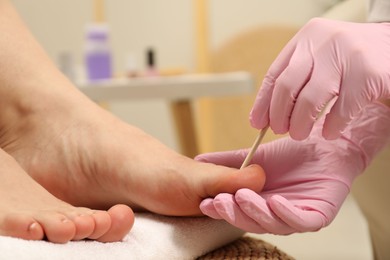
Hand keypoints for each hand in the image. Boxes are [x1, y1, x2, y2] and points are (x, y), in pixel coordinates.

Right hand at [196, 103, 389, 233]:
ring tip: (242, 196)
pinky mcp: (317, 216)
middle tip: (219, 200)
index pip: (236, 211)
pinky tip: (274, 201)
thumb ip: (228, 162)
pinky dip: (286, 213)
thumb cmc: (292, 154)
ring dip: (255, 212)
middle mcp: (274, 214)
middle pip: (251, 221)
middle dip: (233, 212)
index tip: (204, 202)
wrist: (324, 144)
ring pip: (272, 223)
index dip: (220, 209)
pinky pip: (301, 220)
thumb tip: (199, 161)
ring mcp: (295, 216)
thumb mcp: (254, 157)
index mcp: (258, 203)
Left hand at [250, 18, 389, 139]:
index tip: (257, 122)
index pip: (275, 74)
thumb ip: (297, 76)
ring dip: (299, 123)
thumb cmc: (352, 57)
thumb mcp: (320, 56)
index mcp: (307, 38)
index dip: (263, 102)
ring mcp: (345, 56)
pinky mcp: (367, 74)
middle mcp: (323, 42)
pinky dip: (331, 126)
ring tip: (298, 134)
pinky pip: (340, 110)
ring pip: (309, 100)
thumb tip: (266, 113)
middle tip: (279, 130)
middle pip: (286, 86)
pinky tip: (328, 132)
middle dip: (278, 115)